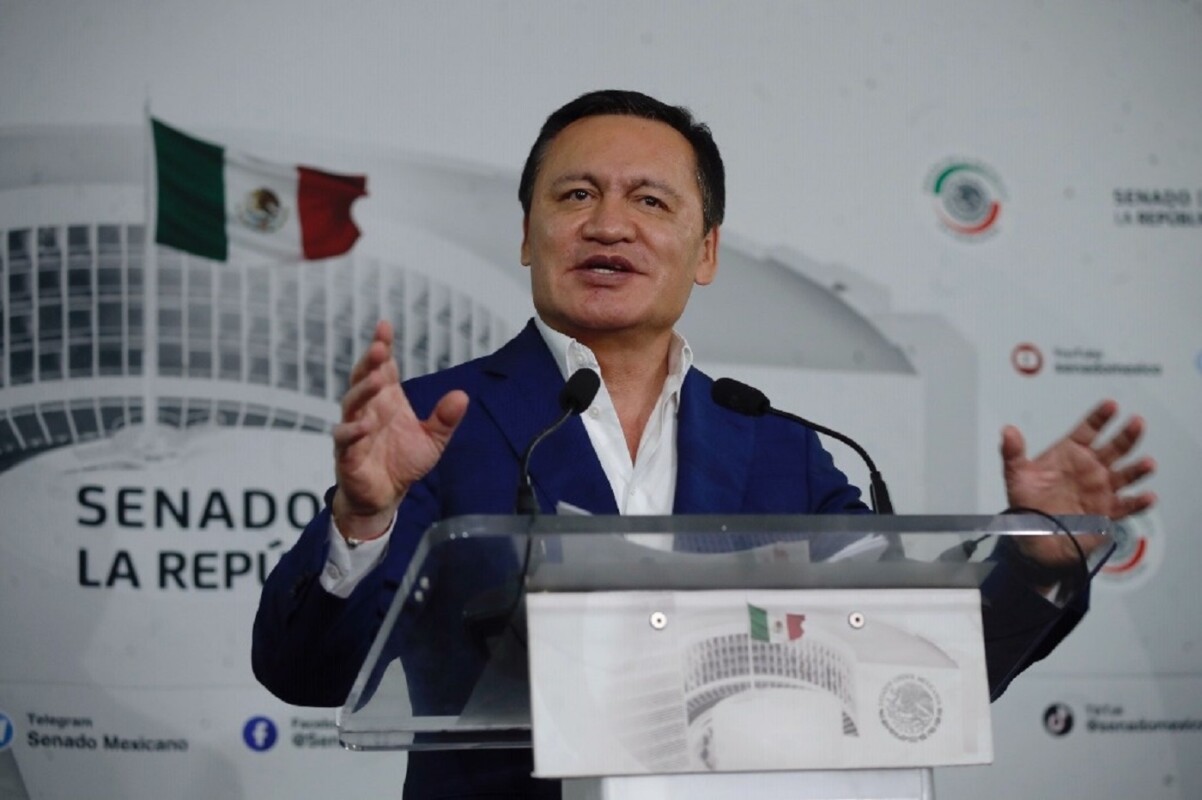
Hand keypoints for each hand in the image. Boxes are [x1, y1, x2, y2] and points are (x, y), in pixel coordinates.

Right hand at [330, 321, 468, 540]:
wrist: (386, 497)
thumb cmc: (403, 463)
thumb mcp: (433, 440)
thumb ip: (445, 419)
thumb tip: (462, 396)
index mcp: (387, 401)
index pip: (382, 368)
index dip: (382, 347)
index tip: (385, 326)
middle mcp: (368, 410)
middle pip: (363, 379)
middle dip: (370, 362)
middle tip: (381, 348)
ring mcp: (354, 431)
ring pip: (351, 405)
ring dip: (363, 391)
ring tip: (377, 380)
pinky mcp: (347, 455)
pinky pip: (344, 439)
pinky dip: (352, 431)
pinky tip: (364, 425)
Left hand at [1001, 399, 1155, 567]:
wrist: (1034, 536)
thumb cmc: (1027, 503)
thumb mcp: (1017, 476)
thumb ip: (1013, 452)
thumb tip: (1007, 430)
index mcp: (1071, 454)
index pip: (1088, 430)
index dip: (1099, 418)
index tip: (1111, 405)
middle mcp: (1091, 468)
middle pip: (1114, 447)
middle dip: (1126, 435)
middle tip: (1136, 422)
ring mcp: (1102, 489)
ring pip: (1126, 475)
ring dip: (1138, 468)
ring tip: (1147, 463)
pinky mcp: (1107, 512)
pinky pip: (1127, 506)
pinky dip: (1138, 502)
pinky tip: (1147, 497)